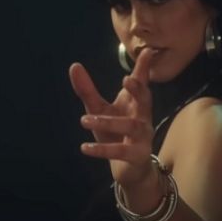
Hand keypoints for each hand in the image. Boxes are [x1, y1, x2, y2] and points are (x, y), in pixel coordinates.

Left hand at [69, 48, 157, 186]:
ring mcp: (142, 137)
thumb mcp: (99, 109)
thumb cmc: (116, 134)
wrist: (130, 169)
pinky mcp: (137, 156)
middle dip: (139, 90)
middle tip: (127, 79)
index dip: (144, 68)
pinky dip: (102, 149)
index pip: (141, 83)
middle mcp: (143, 117)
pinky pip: (121, 151)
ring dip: (108, 122)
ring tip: (83, 119)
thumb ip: (88, 90)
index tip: (147, 51)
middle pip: (146, 101)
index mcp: (135, 104)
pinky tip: (85, 147)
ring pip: (132, 126)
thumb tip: (74, 65)